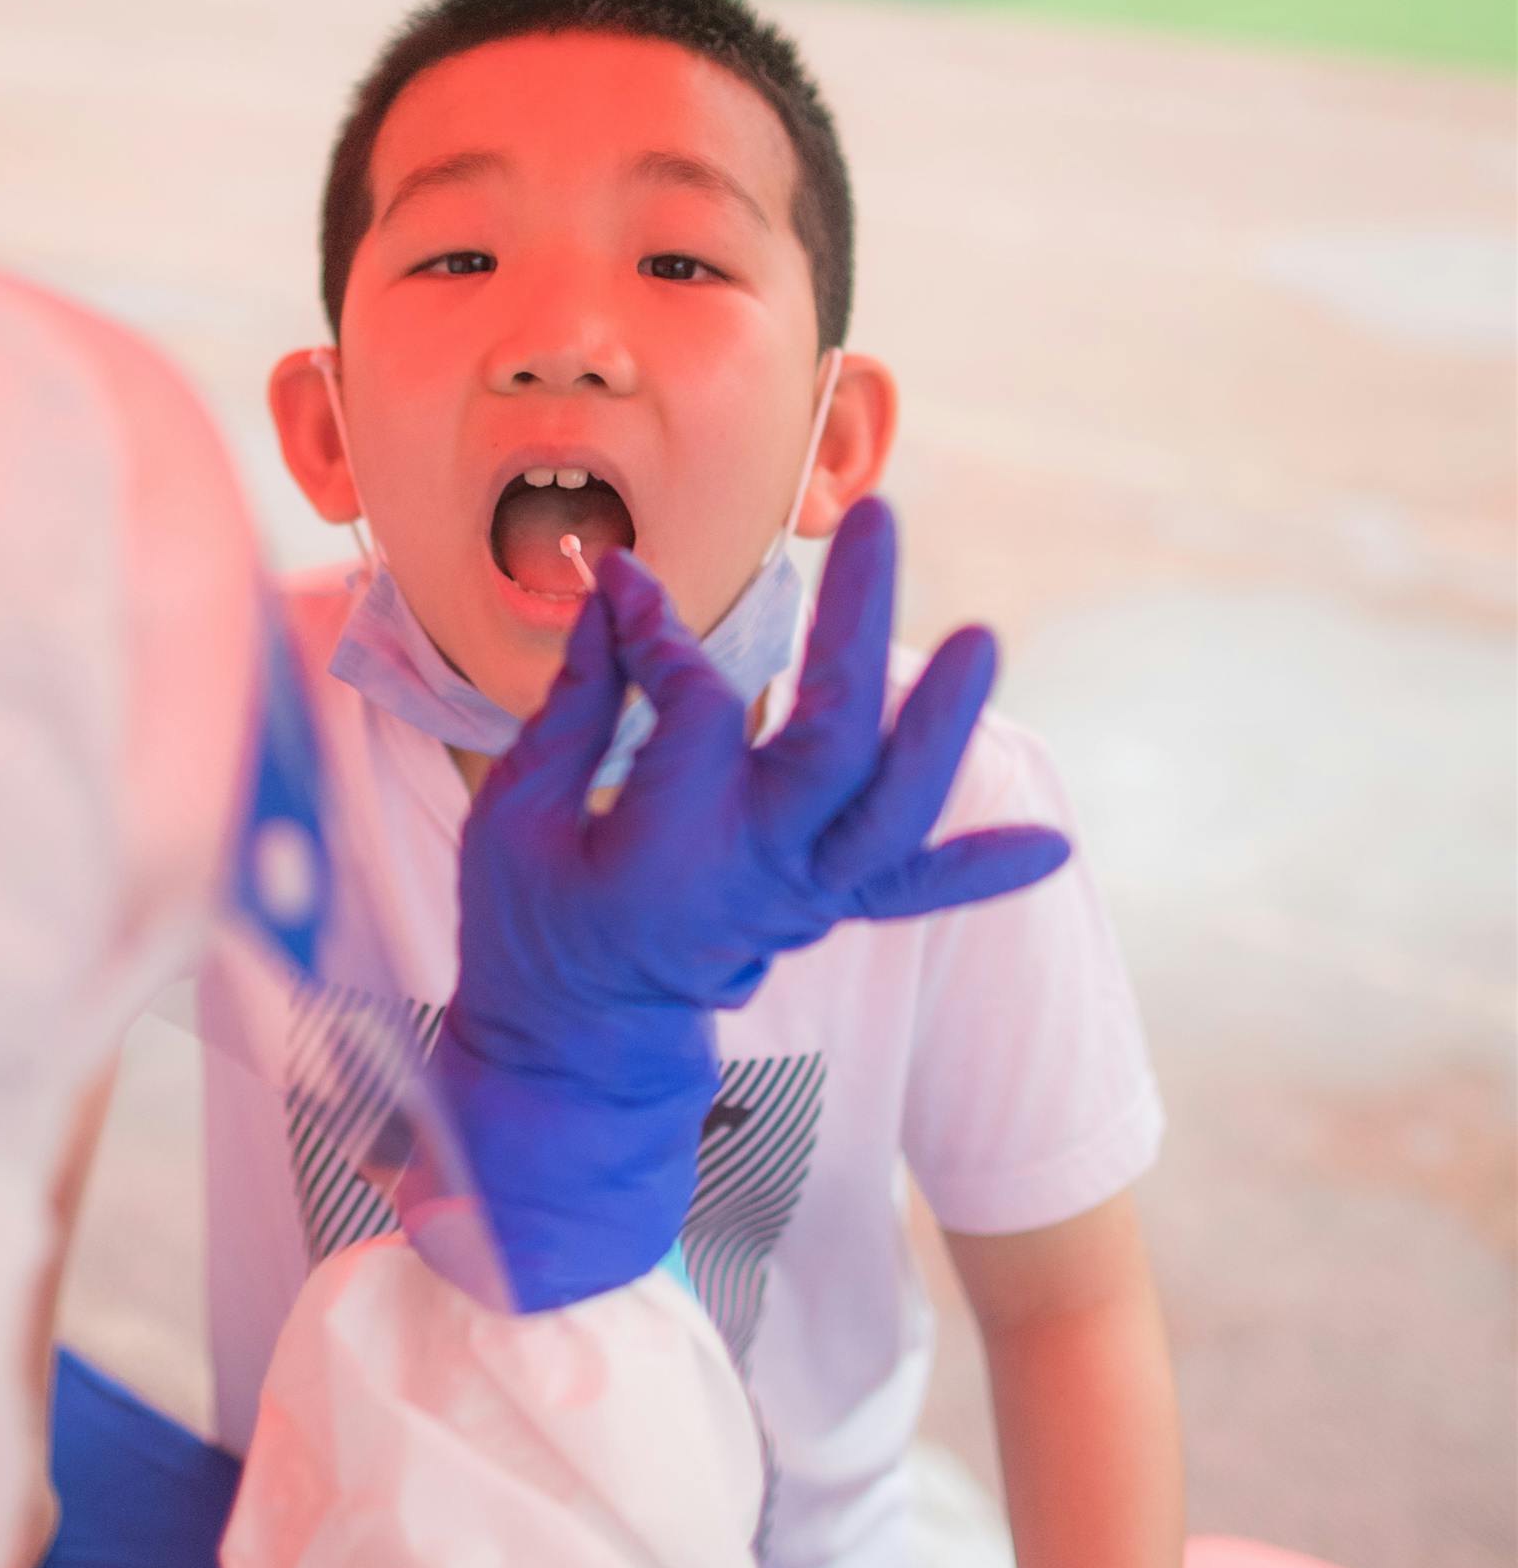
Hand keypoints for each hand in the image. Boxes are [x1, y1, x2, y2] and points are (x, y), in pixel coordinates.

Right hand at [474, 496, 1070, 1012]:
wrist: (572, 1051)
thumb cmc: (527, 932)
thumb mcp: (515, 818)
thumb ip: (576, 708)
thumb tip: (614, 599)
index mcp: (672, 848)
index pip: (695, 700)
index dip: (657, 628)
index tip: (621, 579)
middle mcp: (756, 872)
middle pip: (835, 739)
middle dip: (859, 620)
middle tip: (872, 516)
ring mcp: (798, 897)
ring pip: (894, 812)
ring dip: (941, 724)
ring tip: (982, 638)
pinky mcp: (818, 912)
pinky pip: (906, 891)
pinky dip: (977, 868)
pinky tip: (1051, 847)